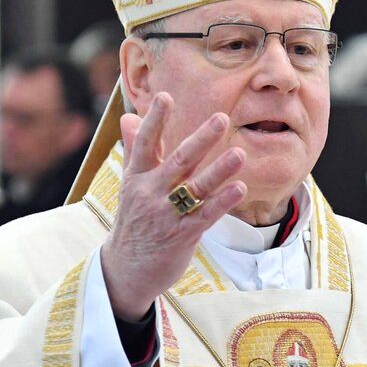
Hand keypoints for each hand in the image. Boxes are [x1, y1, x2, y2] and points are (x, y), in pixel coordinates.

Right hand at [99, 94, 248, 320]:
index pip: (144, 144)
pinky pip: (204, 216)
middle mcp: (149, 193)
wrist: (126, 270)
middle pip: (177, 162)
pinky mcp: (181, 236)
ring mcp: (165, 215)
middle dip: (200, 140)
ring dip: (218, 170)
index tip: (165, 97)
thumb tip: (128, 116)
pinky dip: (222, 202)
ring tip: (240, 154)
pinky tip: (239, 188)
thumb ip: (134, 150)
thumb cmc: (134, 221)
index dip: (155, 121)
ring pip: (195, 188)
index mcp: (136, 178)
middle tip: (221, 118)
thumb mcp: (130, 185)